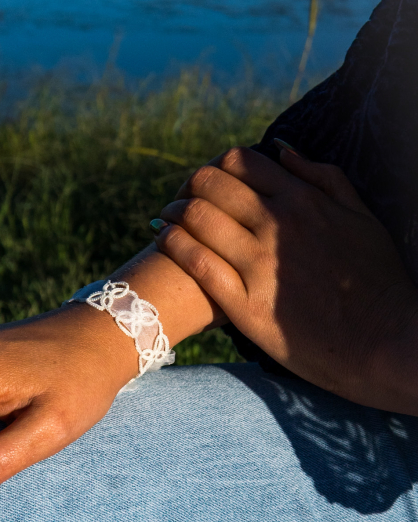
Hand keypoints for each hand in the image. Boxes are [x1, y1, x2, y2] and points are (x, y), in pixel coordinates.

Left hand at [152, 145, 417, 411]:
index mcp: (304, 200)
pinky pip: (196, 263)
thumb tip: (282, 149)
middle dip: (186, 187)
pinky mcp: (246, 306)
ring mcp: (260, 265)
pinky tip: (163, 242)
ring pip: (196, 218)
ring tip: (164, 220)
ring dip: (172, 213)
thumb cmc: (378, 282)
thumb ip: (324, 178)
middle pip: (209, 184)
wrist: (386, 343)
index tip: (207, 183)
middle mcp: (278, 225)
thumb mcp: (361, 217)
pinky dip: (173, 245)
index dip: (215, 167)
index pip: (240, 162)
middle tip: (178, 200)